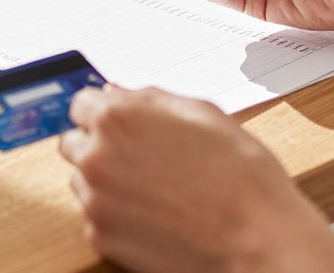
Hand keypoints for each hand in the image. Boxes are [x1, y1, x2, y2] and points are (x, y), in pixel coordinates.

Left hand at [59, 86, 333, 272]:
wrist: (259, 241)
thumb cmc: (241, 177)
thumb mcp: (203, 113)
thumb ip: (151, 99)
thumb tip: (120, 92)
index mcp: (117, 119)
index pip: (80, 104)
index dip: (105, 113)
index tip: (120, 123)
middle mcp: (96, 158)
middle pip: (75, 143)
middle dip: (100, 145)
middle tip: (142, 156)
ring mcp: (95, 202)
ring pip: (84, 182)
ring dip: (108, 181)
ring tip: (158, 189)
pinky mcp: (102, 239)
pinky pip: (97, 218)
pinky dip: (118, 216)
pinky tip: (157, 214)